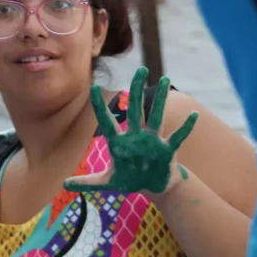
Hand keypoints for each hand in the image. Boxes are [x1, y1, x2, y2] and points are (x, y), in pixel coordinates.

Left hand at [64, 67, 197, 195]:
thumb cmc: (130, 180)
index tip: (95, 87)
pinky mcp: (167, 151)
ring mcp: (152, 141)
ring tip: (165, 80)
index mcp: (119, 142)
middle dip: (137, 90)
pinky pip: (177, 137)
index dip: (101, 106)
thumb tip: (64, 184)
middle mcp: (136, 137)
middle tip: (141, 69)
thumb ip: (87, 182)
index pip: (107, 120)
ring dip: (160, 100)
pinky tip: (192, 115)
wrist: (152, 187)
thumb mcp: (107, 182)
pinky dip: (185, 128)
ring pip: (156, 116)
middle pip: (135, 109)